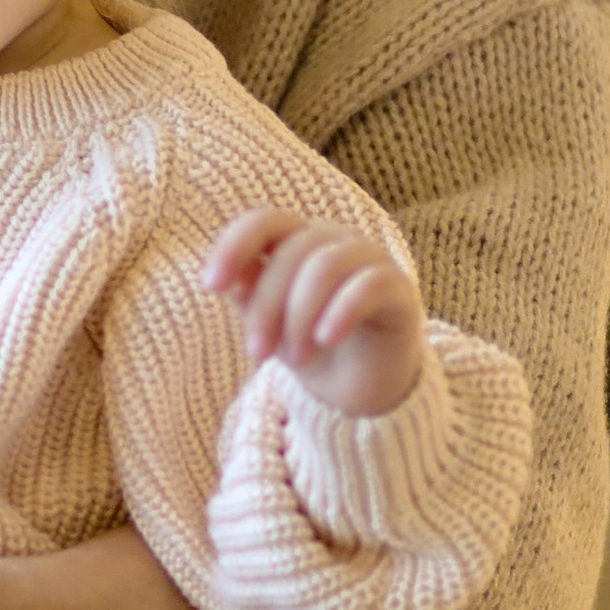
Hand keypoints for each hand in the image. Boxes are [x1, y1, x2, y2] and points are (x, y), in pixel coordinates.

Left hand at [203, 209, 425, 417]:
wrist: (361, 388)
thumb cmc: (308, 346)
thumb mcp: (268, 325)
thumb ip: (248, 295)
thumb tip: (230, 278)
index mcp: (296, 241)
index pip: (264, 221)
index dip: (234, 245)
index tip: (211, 286)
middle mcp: (333, 240)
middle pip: (292, 250)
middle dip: (266, 305)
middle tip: (256, 352)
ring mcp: (370, 259)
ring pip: (325, 266)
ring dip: (300, 317)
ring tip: (296, 360)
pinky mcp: (399, 288)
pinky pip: (369, 285)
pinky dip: (341, 311)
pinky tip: (325, 338)